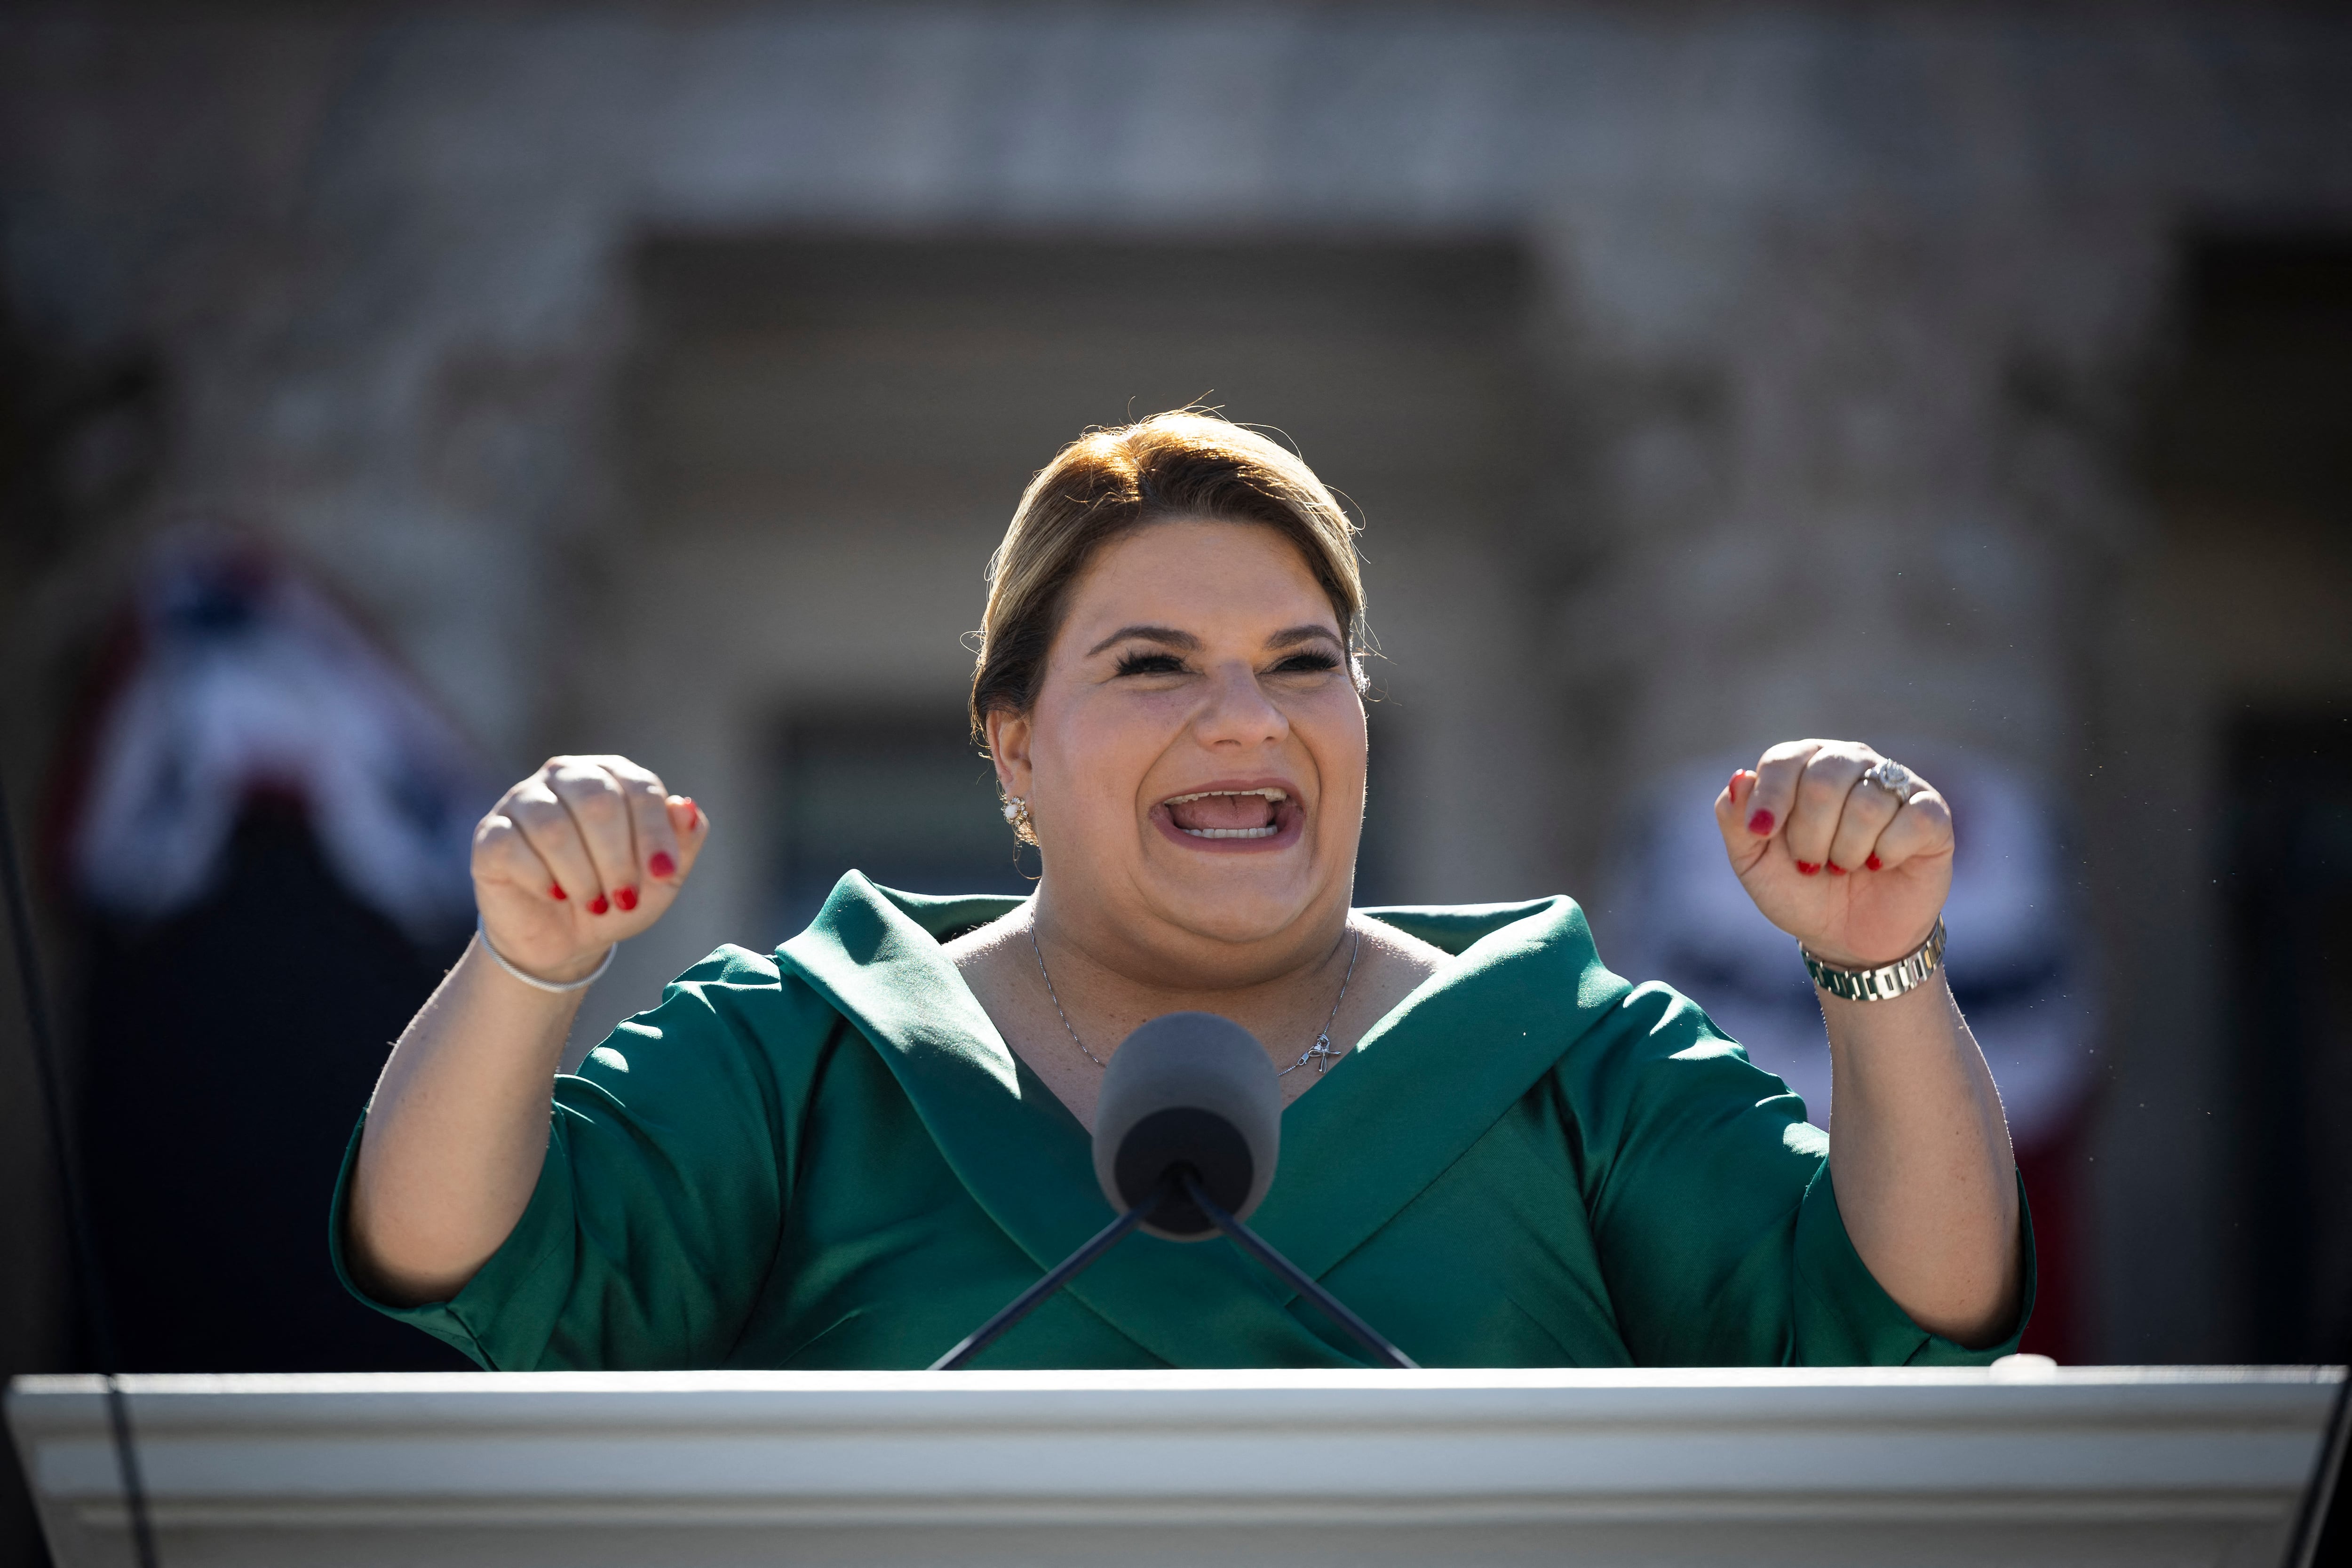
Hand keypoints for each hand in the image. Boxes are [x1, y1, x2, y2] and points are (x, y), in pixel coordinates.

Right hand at [471, 755, 709, 983]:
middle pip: (598, 802)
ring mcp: (523, 801)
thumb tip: (685, 806)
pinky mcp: (491, 834)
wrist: (564, 938)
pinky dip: (542, 879)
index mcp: (613, 776)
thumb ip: (683, 841)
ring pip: (554, 828)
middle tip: (624, 899)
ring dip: (582, 877)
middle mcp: (566, 776)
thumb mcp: (661, 879)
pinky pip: (514, 848)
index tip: (663, 874)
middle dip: (617, 860)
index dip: (656, 834)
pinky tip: (554, 895)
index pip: (640, 788)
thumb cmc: (618, 897)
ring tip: (593, 904)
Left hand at [1712, 740, 1951, 969]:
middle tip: (1810, 865)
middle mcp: (1851, 762)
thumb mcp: (1754, 864)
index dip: (1770, 798)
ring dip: (1847, 850)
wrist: (1849, 937)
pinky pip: (1912, 819)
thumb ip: (1736, 821)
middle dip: (1809, 835)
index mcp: (1804, 765)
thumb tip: (1739, 778)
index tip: (1762, 834)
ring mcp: (1894, 784)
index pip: (1783, 759)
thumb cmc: (1800, 891)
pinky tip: (1880, 863)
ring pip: (1867, 802)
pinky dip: (1887, 852)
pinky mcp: (1931, 812)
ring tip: (1844, 866)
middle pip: (1824, 779)